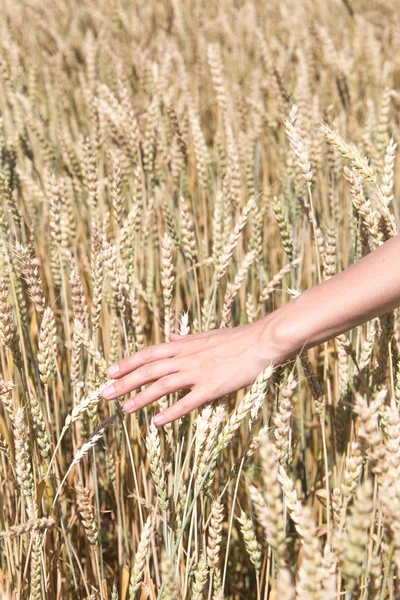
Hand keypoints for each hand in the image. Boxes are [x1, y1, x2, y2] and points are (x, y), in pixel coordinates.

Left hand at [102, 319, 286, 425]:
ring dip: (141, 397)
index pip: (149, 354)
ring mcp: (198, 372)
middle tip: (104, 394)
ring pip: (163, 385)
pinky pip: (188, 401)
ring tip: (124, 409)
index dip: (128, 363)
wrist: (262, 341)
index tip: (110, 372)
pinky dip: (171, 411)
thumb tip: (171, 340)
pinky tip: (157, 421)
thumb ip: (187, 340)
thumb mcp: (208, 335)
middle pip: (149, 370)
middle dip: (125, 382)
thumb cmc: (237, 338)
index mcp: (184, 346)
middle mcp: (186, 358)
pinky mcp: (213, 387)